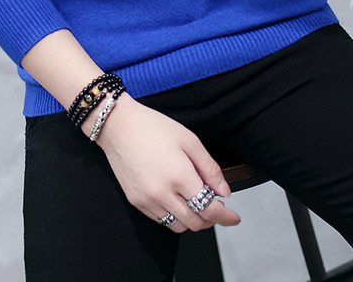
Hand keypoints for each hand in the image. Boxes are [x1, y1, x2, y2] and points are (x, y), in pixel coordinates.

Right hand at [92, 96, 241, 231]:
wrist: (118, 125)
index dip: (226, 217)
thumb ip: (210, 168)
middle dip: (211, 219)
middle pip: (195, 223)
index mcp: (179, 176)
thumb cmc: (152, 127)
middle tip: (218, 208)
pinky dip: (174, 217)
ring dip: (193, 220)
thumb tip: (224, 191)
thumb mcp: (189, 140)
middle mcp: (162, 193)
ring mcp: (147, 200)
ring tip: (197, 204)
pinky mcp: (136, 201)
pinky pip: (161, 220)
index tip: (234, 217)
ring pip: (178, 226)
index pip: (209, 209)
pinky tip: (178, 201)